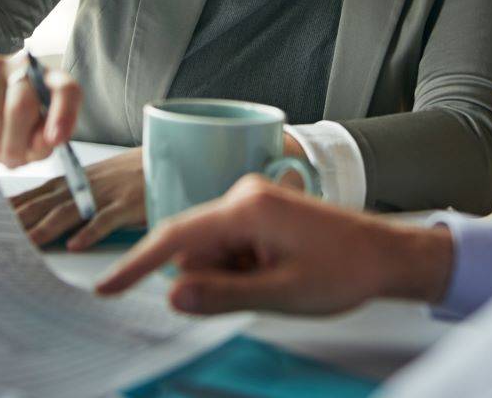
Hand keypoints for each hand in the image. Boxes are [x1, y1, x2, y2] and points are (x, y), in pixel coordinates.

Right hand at [0, 52, 80, 167]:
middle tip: (9, 159)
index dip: (63, 115)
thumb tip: (47, 140)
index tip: (54, 141)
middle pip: (19, 109)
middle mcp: (24, 66)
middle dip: (12, 146)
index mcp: (54, 81)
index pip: (66, 91)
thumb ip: (46, 142)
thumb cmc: (21, 126)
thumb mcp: (40, 137)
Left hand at [12, 149, 145, 249]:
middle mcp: (86, 185)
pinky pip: (107, 219)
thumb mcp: (102, 178)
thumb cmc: (136, 172)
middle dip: (18, 219)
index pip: (37, 193)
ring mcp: (106, 194)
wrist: (172, 158)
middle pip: (45, 203)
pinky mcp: (128, 204)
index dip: (13, 207)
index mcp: (77, 180)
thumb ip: (75, 192)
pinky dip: (90, 232)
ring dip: (45, 227)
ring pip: (69, 211)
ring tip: (26, 244)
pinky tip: (75, 245)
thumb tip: (47, 211)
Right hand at [95, 176, 454, 315]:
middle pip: (194, 248)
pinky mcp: (261, 212)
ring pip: (212, 251)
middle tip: (261, 289)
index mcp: (247, 207)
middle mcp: (245, 195)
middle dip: (212, 278)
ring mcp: (253, 201)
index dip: (136, 264)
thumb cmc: (345, 269)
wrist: (387, 254)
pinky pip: (230, 246)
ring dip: (231, 275)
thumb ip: (223, 295)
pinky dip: (243, 268)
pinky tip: (278, 272)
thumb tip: (172, 295)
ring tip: (278, 280)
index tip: (104, 287)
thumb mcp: (281, 293)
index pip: (176, 237)